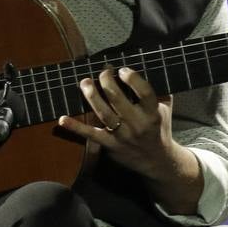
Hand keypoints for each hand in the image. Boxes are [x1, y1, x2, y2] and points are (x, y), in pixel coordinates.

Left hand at [57, 66, 175, 177]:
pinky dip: (75, 127)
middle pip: (118, 99)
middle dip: (107, 82)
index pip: (144, 92)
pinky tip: (62, 119)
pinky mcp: (110, 145)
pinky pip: (91, 135)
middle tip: (102, 72)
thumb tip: (150, 65)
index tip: (122, 70)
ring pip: (104, 113)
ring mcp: (122, 135)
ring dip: (92, 96)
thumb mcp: (165, 109)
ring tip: (85, 82)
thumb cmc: (159, 129)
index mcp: (152, 113)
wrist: (156, 161)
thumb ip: (159, 90)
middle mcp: (137, 124)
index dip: (132, 78)